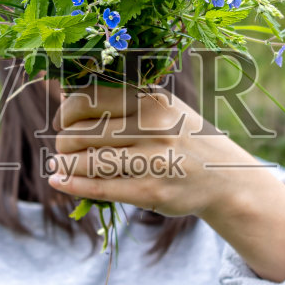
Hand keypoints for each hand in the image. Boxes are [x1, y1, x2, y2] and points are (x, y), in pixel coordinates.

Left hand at [49, 86, 284, 281]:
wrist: (225, 178)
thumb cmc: (182, 137)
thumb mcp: (161, 106)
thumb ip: (121, 99)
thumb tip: (66, 94)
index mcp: (151, 99)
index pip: (87, 99)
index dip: (66, 111)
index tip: (63, 121)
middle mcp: (153, 125)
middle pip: (81, 132)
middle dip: (63, 142)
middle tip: (63, 149)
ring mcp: (154, 159)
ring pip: (86, 160)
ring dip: (64, 165)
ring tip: (59, 166)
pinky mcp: (152, 190)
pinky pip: (100, 187)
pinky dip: (73, 185)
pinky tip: (59, 182)